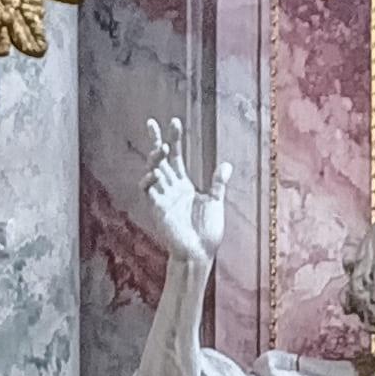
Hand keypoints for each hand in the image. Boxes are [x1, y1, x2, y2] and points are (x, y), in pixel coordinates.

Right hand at [143, 120, 228, 269]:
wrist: (200, 254)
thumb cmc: (207, 232)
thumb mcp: (215, 203)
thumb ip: (218, 183)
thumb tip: (226, 164)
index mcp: (184, 185)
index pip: (177, 156)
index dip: (175, 139)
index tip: (175, 121)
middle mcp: (171, 188)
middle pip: (160, 159)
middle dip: (155, 141)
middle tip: (151, 122)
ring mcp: (162, 197)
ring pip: (153, 171)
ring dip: (154, 159)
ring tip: (161, 147)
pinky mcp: (157, 209)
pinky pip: (148, 192)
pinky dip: (149, 181)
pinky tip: (153, 173)